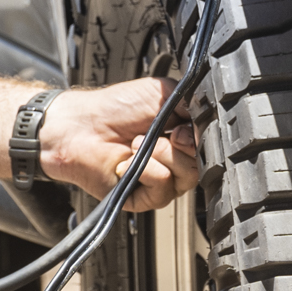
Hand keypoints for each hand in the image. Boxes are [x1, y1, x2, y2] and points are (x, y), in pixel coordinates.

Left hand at [42, 79, 202, 213]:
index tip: (183, 128)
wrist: (81, 125)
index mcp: (181, 137)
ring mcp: (159, 181)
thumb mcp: (163, 93)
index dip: (201, 138)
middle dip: (182, 147)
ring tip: (136, 144)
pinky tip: (128, 162)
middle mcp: (173, 161)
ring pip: (185, 179)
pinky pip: (162, 189)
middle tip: (163, 133)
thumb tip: (210, 120)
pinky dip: (147, 171)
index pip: (208, 146)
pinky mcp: (143, 198)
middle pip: (201, 166)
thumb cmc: (115, 107)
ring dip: (161, 156)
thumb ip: (192, 103)